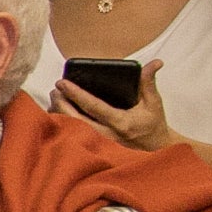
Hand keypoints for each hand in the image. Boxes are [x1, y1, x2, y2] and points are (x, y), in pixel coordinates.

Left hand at [55, 61, 174, 152]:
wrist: (154, 147)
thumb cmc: (152, 124)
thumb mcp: (154, 102)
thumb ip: (148, 82)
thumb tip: (154, 63)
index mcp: (120, 122)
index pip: (92, 107)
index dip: (75, 94)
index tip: (63, 83)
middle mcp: (106, 134)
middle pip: (74, 120)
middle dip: (61, 103)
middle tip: (56, 89)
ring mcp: (97, 141)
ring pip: (70, 128)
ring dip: (59, 112)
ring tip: (56, 97)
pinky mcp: (93, 144)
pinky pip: (72, 133)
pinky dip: (63, 121)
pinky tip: (59, 110)